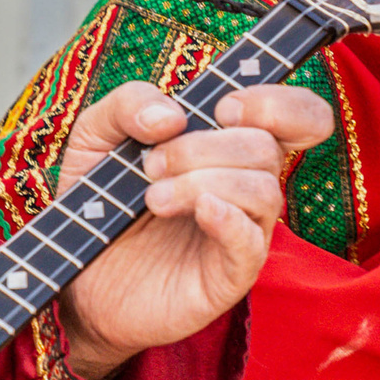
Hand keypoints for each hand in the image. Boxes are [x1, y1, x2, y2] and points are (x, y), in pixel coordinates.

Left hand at [55, 80, 333, 379]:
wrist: (81, 274)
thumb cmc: (100, 200)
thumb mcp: (96, 136)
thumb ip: (128, 104)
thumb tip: (171, 115)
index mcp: (229, 145)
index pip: (297, 116)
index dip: (277, 104)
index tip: (224, 109)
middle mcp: (246, 184)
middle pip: (264, 146)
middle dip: (202, 147)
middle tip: (150, 166)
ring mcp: (243, 231)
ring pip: (263, 191)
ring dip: (202, 183)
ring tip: (153, 199)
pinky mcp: (229, 275)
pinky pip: (251, 244)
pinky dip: (229, 220)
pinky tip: (200, 212)